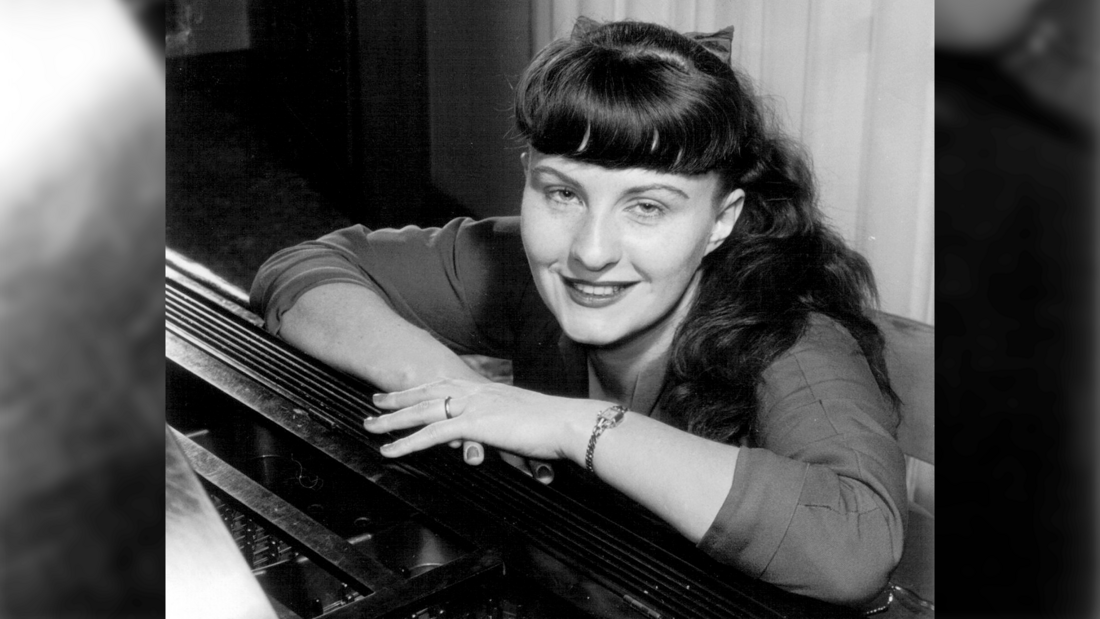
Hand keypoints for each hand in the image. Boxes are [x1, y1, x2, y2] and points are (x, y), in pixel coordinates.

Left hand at [364, 378, 597, 475]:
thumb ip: (509, 423)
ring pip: (423, 411)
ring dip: (393, 420)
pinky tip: (391, 450)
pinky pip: (432, 434)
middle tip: (374, 403)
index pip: (446, 385)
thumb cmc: (555, 425)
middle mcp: (476, 392)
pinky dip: (407, 442)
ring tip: (370, 427)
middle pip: (427, 393)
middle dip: (398, 399)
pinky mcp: (474, 424)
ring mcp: (474, 406)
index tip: (403, 391)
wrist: (568, 422)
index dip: (421, 389)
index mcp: (488, 390)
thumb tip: (505, 432)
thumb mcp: (525, 420)